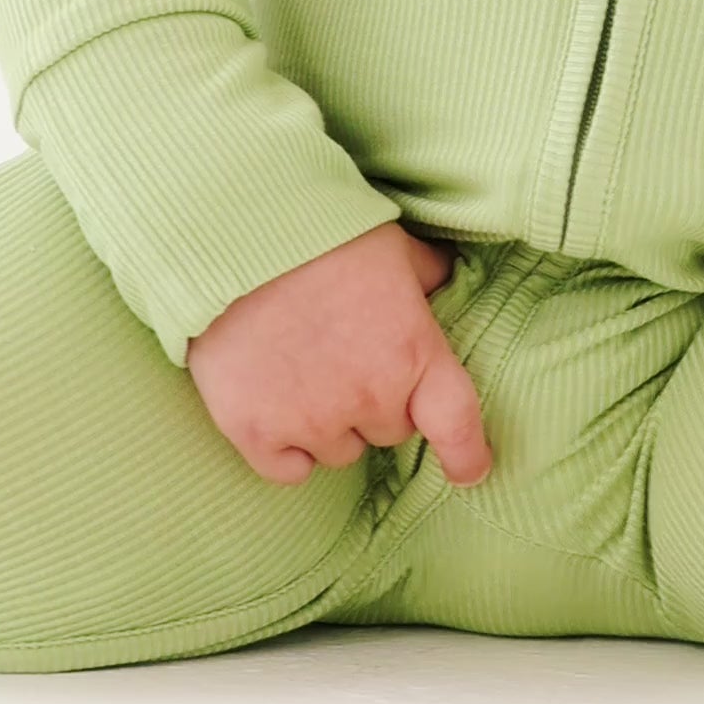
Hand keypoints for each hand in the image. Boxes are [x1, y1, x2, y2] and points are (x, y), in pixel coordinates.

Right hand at [187, 220, 491, 488]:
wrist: (234, 236)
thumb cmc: (320, 232)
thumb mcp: (393, 245)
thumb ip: (425, 276)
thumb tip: (444, 281)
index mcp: (414, 352)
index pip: (457, 423)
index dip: (466, 454)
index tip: (468, 471)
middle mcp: (370, 397)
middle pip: (389, 431)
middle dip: (375, 404)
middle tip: (344, 356)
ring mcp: (311, 420)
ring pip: (339, 453)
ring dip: (329, 424)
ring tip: (301, 370)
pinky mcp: (256, 431)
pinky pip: (288, 470)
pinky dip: (284, 449)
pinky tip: (273, 407)